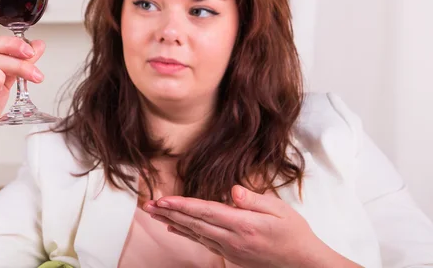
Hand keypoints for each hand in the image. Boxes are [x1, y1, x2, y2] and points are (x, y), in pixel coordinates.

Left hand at [143, 185, 359, 267]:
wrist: (302, 263)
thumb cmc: (293, 232)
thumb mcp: (280, 210)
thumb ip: (254, 200)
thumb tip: (232, 191)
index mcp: (244, 225)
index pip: (206, 212)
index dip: (182, 205)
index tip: (163, 199)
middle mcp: (232, 239)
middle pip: (194, 223)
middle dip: (169, 213)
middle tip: (147, 205)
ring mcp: (230, 249)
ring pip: (195, 233)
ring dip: (172, 222)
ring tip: (154, 213)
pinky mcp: (230, 254)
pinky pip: (202, 241)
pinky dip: (186, 233)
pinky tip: (173, 228)